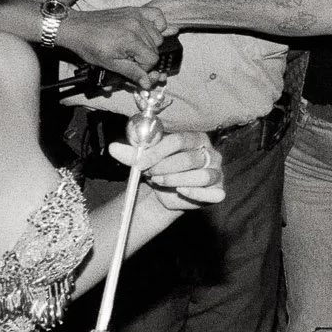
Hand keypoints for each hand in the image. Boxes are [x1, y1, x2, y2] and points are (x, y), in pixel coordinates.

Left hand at [57, 6, 167, 84]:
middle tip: (130, 58)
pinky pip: (157, 15)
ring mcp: (136, 17)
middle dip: (145, 57)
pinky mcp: (134, 10)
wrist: (76, 27)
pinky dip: (158, 24)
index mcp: (131, 40)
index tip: (132, 67)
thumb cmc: (88, 45)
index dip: (143, 67)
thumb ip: (131, 73)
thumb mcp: (109, 64)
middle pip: (156, 49)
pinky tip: (150, 31)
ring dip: (149, 44)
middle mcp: (137, 26)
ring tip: (134, 46)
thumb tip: (148, 83)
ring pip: (157, 36)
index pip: (152, 59)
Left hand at [108, 128, 225, 211]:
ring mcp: (217, 173)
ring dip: (176, 180)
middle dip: (165, 168)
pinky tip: (180, 191)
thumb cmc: (159, 169)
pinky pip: (214, 194)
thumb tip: (113, 148)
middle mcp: (211, 154)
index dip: (158, 152)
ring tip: (160, 182)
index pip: (179, 140)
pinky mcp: (218, 192)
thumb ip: (132, 154)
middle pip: (190, 159)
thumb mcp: (146, 159)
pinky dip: (196, 193)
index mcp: (196, 138)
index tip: (140, 163)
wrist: (165, 192)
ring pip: (201, 176)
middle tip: (150, 174)